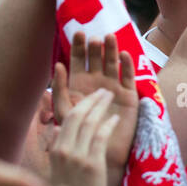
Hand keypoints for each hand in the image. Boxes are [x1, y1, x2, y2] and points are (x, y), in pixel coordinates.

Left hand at [51, 31, 137, 185]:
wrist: (99, 153)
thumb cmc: (77, 132)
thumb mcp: (65, 110)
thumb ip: (60, 88)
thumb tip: (58, 64)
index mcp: (79, 83)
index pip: (78, 59)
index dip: (78, 46)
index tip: (77, 32)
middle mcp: (96, 82)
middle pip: (96, 58)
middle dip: (95, 46)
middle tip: (94, 37)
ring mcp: (113, 87)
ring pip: (112, 64)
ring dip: (111, 50)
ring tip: (108, 38)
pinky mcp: (128, 96)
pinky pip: (128, 77)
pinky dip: (127, 66)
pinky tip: (125, 55)